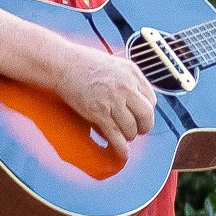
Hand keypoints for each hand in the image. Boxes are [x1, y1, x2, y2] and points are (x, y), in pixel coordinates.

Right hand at [51, 44, 156, 160]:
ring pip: (131, 127)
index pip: (151, 100)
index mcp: (132, 74)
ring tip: (124, 135)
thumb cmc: (87, 63)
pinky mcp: (99, 113)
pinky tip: (123, 152)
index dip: (147, 111)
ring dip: (130, 136)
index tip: (141, 116)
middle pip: (146, 115)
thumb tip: (139, 100)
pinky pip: (115, 135)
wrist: (64, 65)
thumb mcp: (117, 65)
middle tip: (139, 130)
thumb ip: (130, 81)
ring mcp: (112, 100)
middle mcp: (126, 87)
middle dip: (145, 127)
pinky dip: (121, 147)